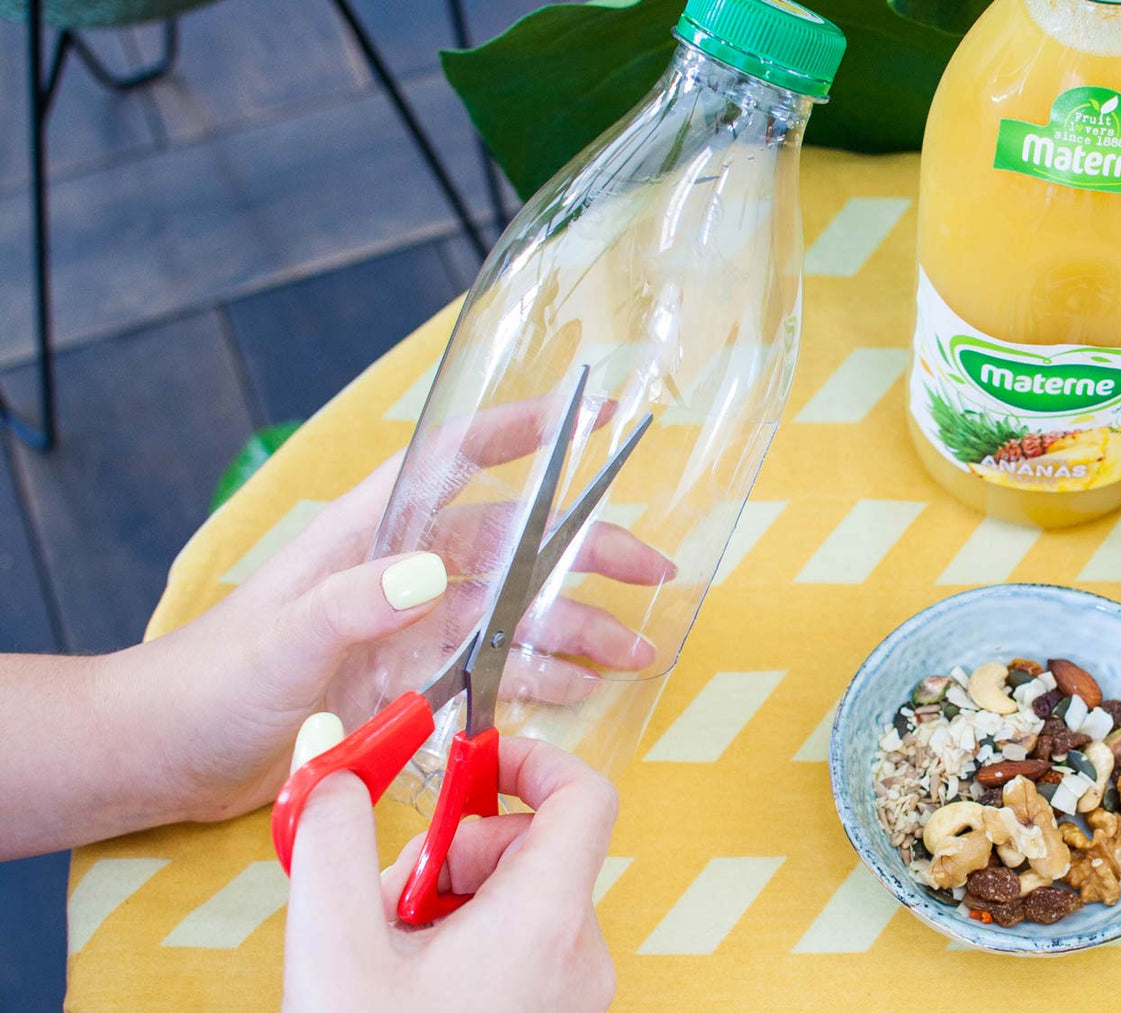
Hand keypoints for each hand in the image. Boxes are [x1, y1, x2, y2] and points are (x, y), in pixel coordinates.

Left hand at [132, 397, 671, 825]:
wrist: (166, 754)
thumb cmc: (208, 683)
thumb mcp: (280, 639)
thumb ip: (353, 602)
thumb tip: (435, 574)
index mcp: (368, 535)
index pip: (454, 462)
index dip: (520, 431)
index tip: (590, 415)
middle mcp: (401, 573)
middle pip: (513, 547)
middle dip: (588, 554)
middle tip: (657, 573)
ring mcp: (411, 630)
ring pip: (516, 616)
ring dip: (579, 630)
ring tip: (639, 653)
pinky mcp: (412, 685)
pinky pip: (494, 673)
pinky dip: (541, 679)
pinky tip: (583, 690)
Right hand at [282, 731, 616, 1011]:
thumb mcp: (333, 945)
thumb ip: (335, 838)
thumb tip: (338, 766)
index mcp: (546, 922)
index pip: (583, 796)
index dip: (526, 760)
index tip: (463, 763)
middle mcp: (580, 955)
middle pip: (535, 848)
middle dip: (455, 849)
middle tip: (390, 894)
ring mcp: (573, 995)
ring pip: (523, 900)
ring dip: (452, 901)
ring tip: (390, 952)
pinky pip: (523, 948)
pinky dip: (467, 943)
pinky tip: (409, 985)